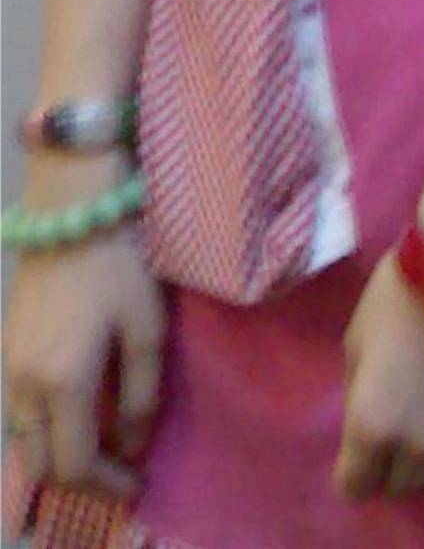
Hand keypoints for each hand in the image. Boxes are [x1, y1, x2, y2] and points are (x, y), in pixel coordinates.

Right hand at [2, 209, 165, 503]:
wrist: (70, 201)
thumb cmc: (118, 260)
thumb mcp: (145, 325)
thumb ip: (139, 393)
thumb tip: (131, 444)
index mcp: (62, 382)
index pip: (75, 464)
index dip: (107, 485)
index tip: (137, 484)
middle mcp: (24, 383)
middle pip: (39, 463)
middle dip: (78, 479)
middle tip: (116, 472)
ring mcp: (8, 362)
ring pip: (22, 438)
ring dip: (55, 454)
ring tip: (98, 445)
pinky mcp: (6, 342)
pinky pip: (17, 409)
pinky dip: (42, 427)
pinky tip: (73, 411)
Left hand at [333, 249, 423, 503]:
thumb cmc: (399, 297)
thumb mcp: (357, 340)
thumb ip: (359, 391)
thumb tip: (365, 415)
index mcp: (372, 426)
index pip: (355, 487)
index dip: (352, 472)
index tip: (356, 453)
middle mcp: (417, 447)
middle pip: (398, 489)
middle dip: (388, 468)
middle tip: (391, 436)